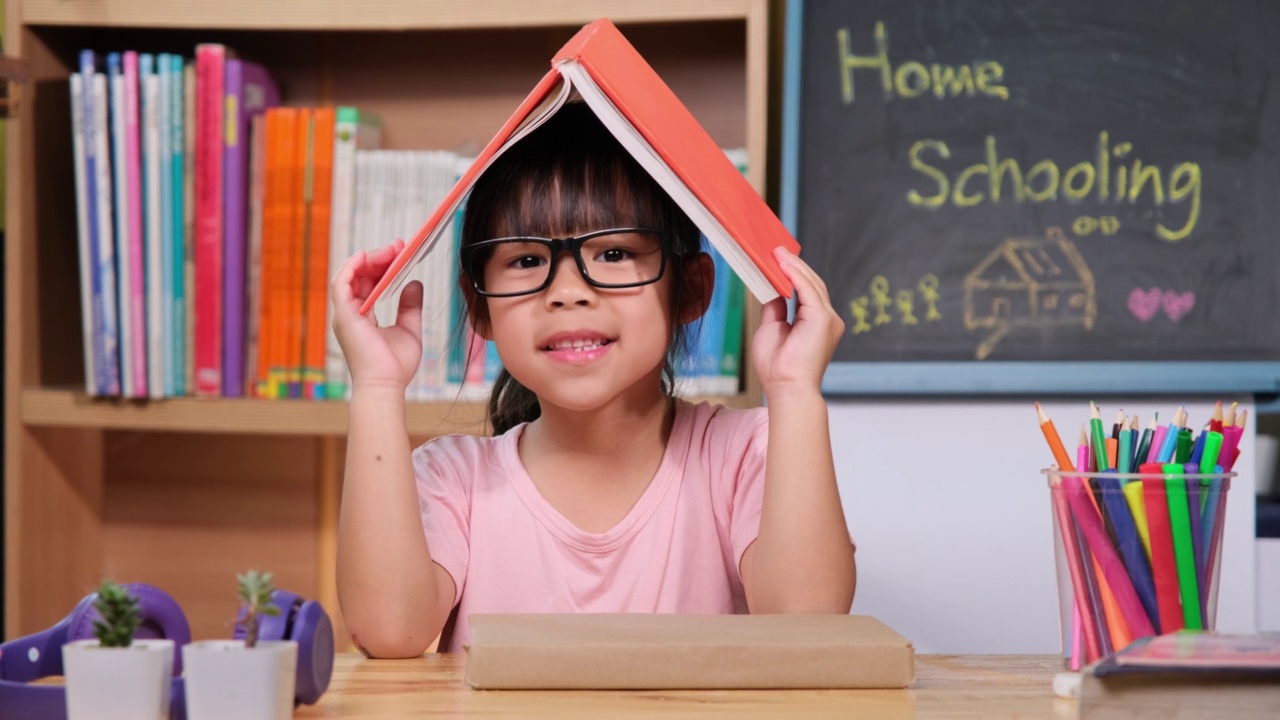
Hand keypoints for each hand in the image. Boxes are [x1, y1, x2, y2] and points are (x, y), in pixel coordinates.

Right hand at [330, 240, 423, 392]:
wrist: (387, 386)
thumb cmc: (395, 366)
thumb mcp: (409, 329)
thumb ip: (410, 306)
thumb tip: (414, 283)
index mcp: (363, 316)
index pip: (368, 283)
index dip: (382, 265)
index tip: (399, 252)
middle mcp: (351, 313)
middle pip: (359, 276)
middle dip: (378, 258)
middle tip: (398, 246)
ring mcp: (345, 315)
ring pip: (350, 276)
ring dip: (369, 260)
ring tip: (389, 251)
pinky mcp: (344, 316)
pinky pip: (341, 284)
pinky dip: (350, 268)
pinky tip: (365, 256)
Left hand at [750, 248, 844, 398]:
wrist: (786, 387)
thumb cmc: (778, 367)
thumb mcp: (772, 328)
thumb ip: (776, 307)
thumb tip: (772, 288)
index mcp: (817, 322)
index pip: (807, 290)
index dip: (793, 273)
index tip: (777, 259)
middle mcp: (828, 318)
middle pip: (811, 283)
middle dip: (793, 265)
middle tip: (775, 249)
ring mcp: (828, 318)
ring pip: (811, 282)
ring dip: (792, 265)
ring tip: (776, 252)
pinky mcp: (823, 318)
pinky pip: (808, 288)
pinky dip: (794, 273)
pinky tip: (781, 263)